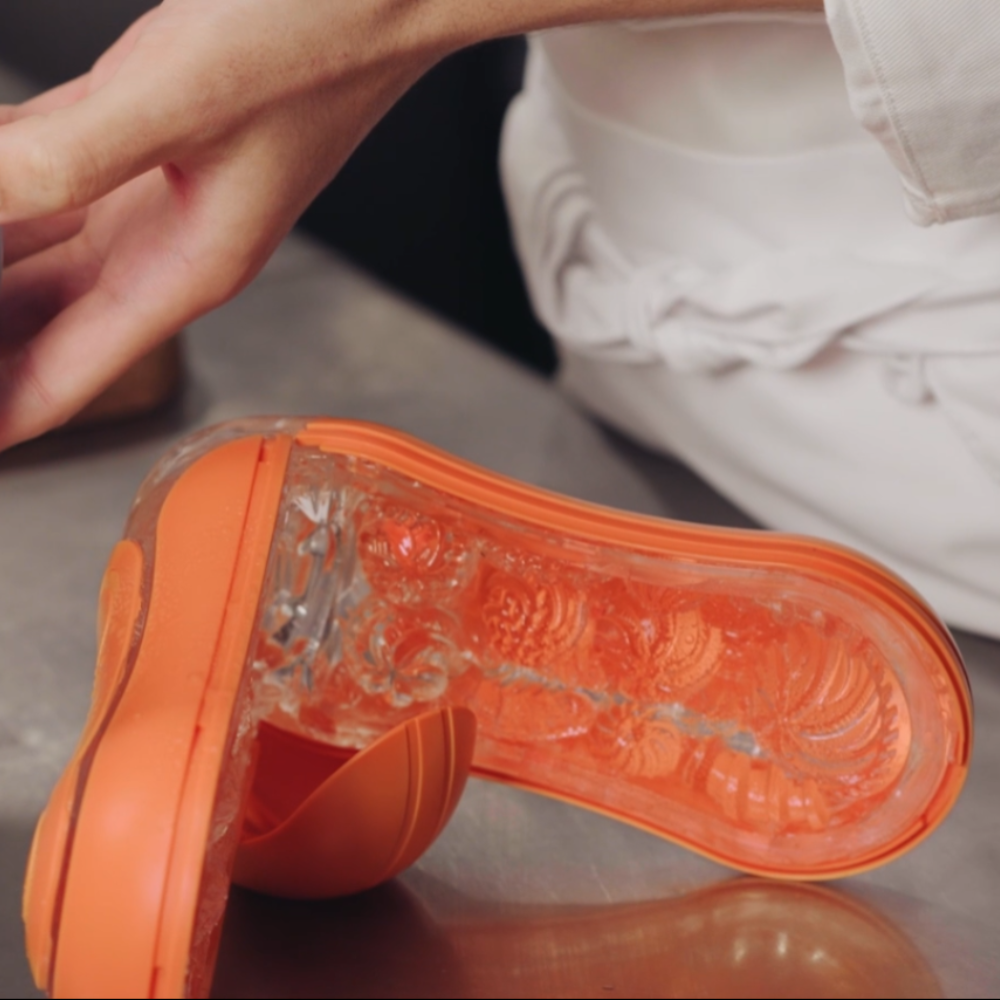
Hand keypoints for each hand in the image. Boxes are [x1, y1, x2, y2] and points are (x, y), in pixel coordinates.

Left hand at [0, 0, 447, 446]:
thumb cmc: (333, 31)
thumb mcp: (189, 98)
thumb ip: (70, 159)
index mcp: (190, 265)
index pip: (66, 376)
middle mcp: (170, 240)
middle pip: (41, 325)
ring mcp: (155, 183)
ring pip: (36, 251)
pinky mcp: (143, 123)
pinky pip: (44, 173)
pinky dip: (1, 186)